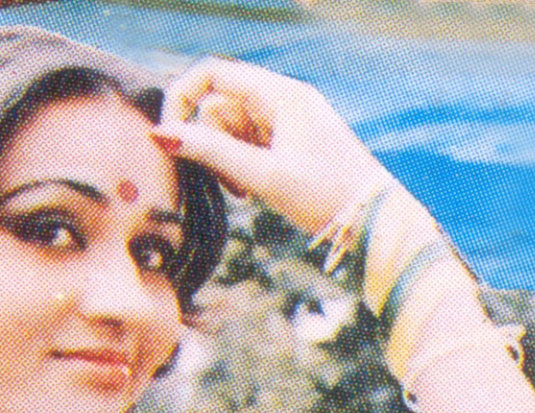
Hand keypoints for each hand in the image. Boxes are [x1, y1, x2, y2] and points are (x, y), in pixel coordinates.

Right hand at [154, 58, 390, 236]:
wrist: (371, 217)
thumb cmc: (324, 195)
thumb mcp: (264, 176)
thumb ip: (213, 153)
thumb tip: (163, 135)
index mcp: (280, 94)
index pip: (213, 73)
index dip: (182, 98)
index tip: (167, 135)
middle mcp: (282, 99)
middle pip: (219, 105)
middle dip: (209, 142)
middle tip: (224, 183)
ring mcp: (284, 120)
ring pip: (230, 128)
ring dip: (224, 159)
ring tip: (243, 192)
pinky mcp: (286, 141)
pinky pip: (246, 144)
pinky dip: (239, 166)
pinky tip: (250, 191)